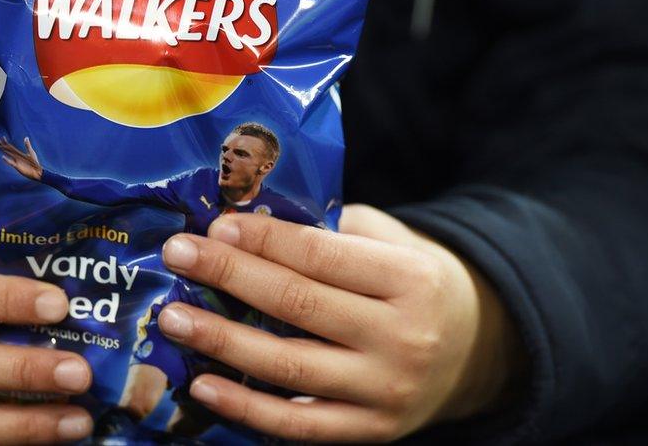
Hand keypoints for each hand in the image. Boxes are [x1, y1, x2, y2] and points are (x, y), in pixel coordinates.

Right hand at [0, 136, 42, 180]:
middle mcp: (16, 157)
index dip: (7, 142)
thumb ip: (27, 145)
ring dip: (4, 150)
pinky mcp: (17, 166)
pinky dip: (7, 160)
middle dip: (3, 144)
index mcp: (19, 154)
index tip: (3, 137)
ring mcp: (16, 161)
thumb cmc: (34, 163)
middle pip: (8, 149)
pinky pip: (11, 163)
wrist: (36, 171)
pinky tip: (3, 157)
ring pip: (8, 154)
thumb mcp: (31, 152)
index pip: (11, 147)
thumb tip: (26, 137)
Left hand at [157, 205, 524, 441]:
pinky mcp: (372, 431)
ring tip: (173, 318)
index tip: (214, 226)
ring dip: (223, 340)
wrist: (474, 349)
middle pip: (299, 304)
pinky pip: (299, 424)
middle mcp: (403, 337)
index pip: (321, 254)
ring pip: (291, 367)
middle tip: (177, 256)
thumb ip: (330, 232)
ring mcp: (386, 390)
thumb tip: (245, 222)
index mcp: (410, 279)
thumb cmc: (413, 281)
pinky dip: (247, 408)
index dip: (263, 239)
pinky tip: (204, 385)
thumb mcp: (390, 242)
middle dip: (230, 276)